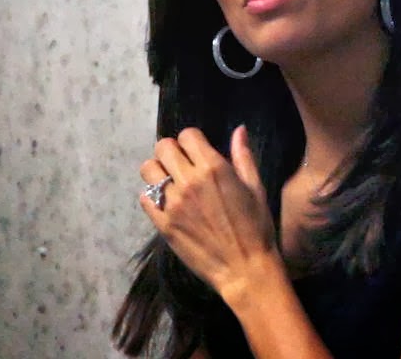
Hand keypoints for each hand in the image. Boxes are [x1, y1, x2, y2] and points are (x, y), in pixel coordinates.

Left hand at [139, 125, 278, 299]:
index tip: (198, 151)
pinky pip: (144, 198)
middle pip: (163, 147)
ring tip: (172, 182)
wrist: (245, 269)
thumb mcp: (255, 188)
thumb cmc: (256, 226)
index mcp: (213, 168)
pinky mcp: (163, 224)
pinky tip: (167, 203)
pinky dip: (152, 196)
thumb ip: (243, 156)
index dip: (193, 140)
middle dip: (173, 151)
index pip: (187, 135)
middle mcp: (189, 181)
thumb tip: (239, 129)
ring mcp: (173, 204)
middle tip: (182, 164)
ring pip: (148, 169)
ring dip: (159, 171)